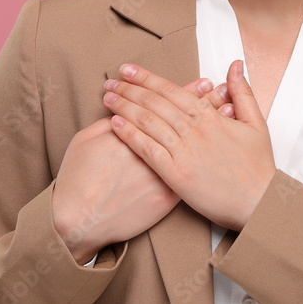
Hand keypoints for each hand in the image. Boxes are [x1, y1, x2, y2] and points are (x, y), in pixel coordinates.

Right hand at [51, 76, 233, 263]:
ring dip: (210, 122)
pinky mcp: (167, 195)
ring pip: (192, 141)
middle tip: (217, 87)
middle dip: (202, 101)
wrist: (79, 221)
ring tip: (225, 106)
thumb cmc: (76, 181)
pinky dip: (208, 153)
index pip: (162, 105)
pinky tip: (221, 140)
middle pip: (182, 119)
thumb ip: (105, 123)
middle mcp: (150, 148)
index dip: (182, 92)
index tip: (200, 82)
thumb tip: (120, 110)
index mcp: (132, 130)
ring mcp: (161, 172)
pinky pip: (193, 170)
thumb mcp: (84, 141)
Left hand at [104, 59, 275, 231]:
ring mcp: (185, 152)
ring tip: (107, 98)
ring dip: (125, 107)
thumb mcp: (256, 123)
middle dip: (129, 89)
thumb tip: (235, 64)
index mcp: (210, 116)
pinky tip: (115, 125)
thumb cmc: (259, 166)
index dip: (147, 78)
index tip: (129, 70)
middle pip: (155, 102)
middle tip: (110, 81)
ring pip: (148, 122)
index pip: (172, 90)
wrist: (260, 202)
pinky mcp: (177, 175)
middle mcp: (195, 130)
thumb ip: (242, 92)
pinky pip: (148, 150)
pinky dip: (130, 135)